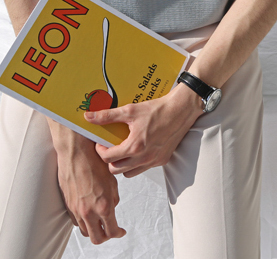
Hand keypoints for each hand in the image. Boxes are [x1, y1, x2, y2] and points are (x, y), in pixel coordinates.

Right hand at [48, 122, 126, 244]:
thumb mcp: (112, 180)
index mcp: (103, 206)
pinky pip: (76, 221)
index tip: (121, 231)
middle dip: (106, 236)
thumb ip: (114, 198)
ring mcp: (76, 210)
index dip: (118, 233)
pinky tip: (89, 214)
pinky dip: (84, 222)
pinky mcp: (68, 204)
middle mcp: (88, 212)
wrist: (76, 152)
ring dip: (94, 230)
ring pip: (85, 231)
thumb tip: (113, 208)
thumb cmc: (95, 162)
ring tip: (101, 222)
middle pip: (97, 238)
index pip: (111, 231)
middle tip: (111, 230)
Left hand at [85, 82, 203, 177]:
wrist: (181, 109)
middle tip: (110, 147)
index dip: (100, 150)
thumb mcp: (130, 110)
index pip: (107, 158)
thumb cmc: (158, 109)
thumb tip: (88, 116)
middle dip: (109, 160)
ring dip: (123, 165)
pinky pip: (144, 168)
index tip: (101, 142)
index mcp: (134, 146)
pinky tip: (140, 149)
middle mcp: (144, 157)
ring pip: (129, 173)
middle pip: (116, 170)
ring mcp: (154, 161)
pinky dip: (137, 163)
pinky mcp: (163, 160)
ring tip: (124, 150)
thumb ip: (107, 116)